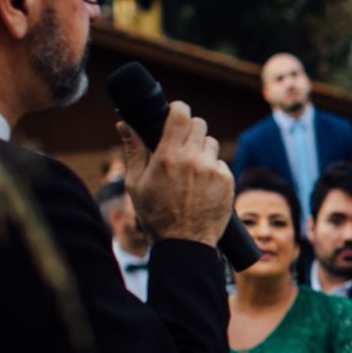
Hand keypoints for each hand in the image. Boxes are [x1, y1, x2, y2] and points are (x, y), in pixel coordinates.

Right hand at [117, 101, 232, 245]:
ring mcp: (212, 170)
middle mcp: (193, 160)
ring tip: (191, 170)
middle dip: (189, 130)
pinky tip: (202, 186)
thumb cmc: (156, 215)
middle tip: (181, 146)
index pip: (180, 114)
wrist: (185, 243)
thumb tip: (124, 123)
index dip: (178, 109)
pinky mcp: (227, 181)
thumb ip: (133, 150)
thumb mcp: (136, 184)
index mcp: (168, 157)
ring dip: (202, 151)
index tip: (175, 113)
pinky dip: (213, 170)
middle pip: (199, 124)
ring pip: (211, 143)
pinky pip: (221, 164)